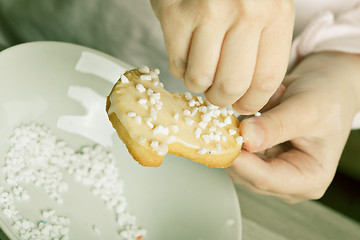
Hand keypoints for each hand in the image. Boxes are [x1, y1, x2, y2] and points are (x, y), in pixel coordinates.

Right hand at [150, 0, 293, 112]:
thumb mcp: (265, 9)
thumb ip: (264, 49)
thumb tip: (253, 98)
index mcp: (275, 14)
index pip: (266, 80)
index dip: (252, 102)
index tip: (242, 106)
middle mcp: (245, 12)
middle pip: (231, 85)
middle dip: (221, 100)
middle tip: (217, 95)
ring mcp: (208, 13)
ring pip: (200, 79)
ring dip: (198, 84)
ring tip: (202, 71)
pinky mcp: (175, 14)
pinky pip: (177, 64)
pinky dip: (181, 68)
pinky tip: (188, 53)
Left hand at [226, 52, 359, 202]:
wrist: (324, 88)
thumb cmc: (326, 100)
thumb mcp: (306, 110)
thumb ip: (276, 126)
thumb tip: (246, 138)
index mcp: (308, 179)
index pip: (266, 179)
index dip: (241, 163)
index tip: (224, 144)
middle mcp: (288, 180)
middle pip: (246, 174)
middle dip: (233, 149)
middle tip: (223, 122)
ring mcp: (271, 169)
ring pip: (237, 162)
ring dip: (233, 137)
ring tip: (249, 112)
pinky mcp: (258, 157)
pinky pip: (236, 148)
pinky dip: (235, 131)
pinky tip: (249, 115)